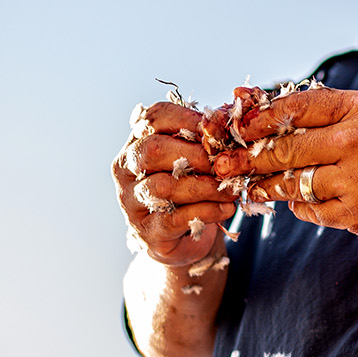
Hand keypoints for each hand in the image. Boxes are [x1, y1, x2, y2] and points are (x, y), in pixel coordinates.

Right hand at [113, 103, 236, 266]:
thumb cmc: (190, 190)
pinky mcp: (146, 231)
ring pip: (163, 187)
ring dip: (205, 187)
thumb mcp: (194, 161)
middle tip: (224, 164)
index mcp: (137, 143)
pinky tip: (226, 209)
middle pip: (153, 149)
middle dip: (195, 154)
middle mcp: (126, 170)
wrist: (184, 239)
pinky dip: (206, 211)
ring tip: (231, 190)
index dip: (188, 119)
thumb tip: (222, 122)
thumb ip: (203, 141)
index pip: (154, 117)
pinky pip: (174, 218)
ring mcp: (131, 202)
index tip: (219, 131)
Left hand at [212, 87, 357, 242]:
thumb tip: (265, 106)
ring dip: (265, 186)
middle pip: (284, 149)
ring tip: (248, 186)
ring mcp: (356, 183)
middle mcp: (355, 144)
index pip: (295, 109)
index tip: (236, 125)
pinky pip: (312, 211)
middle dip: (247, 158)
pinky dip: (299, 205)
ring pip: (292, 184)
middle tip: (222, 164)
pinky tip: (296, 199)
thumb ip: (328, 108)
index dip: (259, 117)